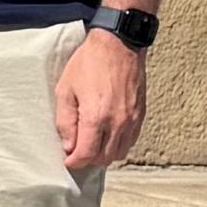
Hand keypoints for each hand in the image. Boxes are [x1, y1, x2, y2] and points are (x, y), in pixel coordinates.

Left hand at [52, 26, 147, 171]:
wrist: (119, 45)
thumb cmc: (88, 64)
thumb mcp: (65, 90)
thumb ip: (65, 121)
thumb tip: (68, 145)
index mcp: (97, 117)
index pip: (87, 154)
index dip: (74, 162)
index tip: (67, 160)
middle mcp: (118, 123)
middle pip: (104, 158)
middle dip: (88, 159)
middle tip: (76, 152)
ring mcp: (132, 120)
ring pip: (119, 153)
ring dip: (104, 154)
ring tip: (91, 144)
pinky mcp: (141, 115)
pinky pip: (131, 141)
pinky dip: (118, 145)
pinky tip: (107, 136)